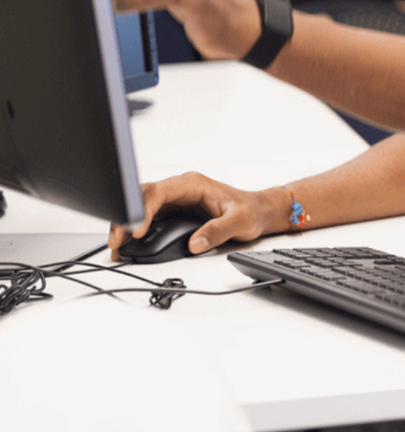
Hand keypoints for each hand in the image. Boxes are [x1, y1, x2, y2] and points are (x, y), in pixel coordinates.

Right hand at [108, 172, 289, 257]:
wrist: (258, 211)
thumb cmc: (251, 211)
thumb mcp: (240, 221)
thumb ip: (218, 231)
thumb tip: (195, 244)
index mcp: (193, 184)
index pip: (159, 191)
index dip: (144, 210)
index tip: (137, 230)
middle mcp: (180, 189)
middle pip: (143, 197)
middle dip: (126, 218)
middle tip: (118, 241)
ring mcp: (175, 201)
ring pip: (141, 207)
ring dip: (127, 226)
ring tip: (118, 247)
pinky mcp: (173, 213)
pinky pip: (148, 219)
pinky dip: (135, 231)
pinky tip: (128, 246)